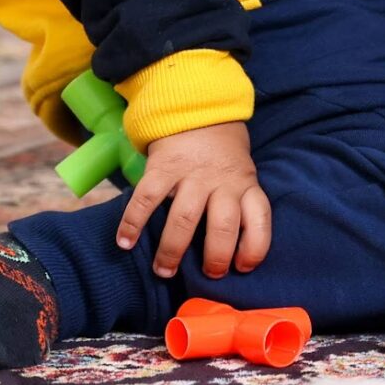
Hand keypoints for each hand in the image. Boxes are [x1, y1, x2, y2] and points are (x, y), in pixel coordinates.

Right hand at [117, 121, 272, 279]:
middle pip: (223, 225)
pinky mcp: (163, 167)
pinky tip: (125, 242)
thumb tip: (230, 252)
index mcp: (245, 185)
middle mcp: (222, 182)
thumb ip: (238, 203)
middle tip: (207, 275)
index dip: (255, 246)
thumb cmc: (222, 154)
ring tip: (163, 270)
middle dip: (215, 257)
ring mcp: (192, 175)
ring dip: (173, 249)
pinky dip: (133, 222)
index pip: (259, 217)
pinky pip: (147, 198)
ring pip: (185, 218)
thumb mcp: (242, 174)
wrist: (196, 109)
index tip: (243, 267)